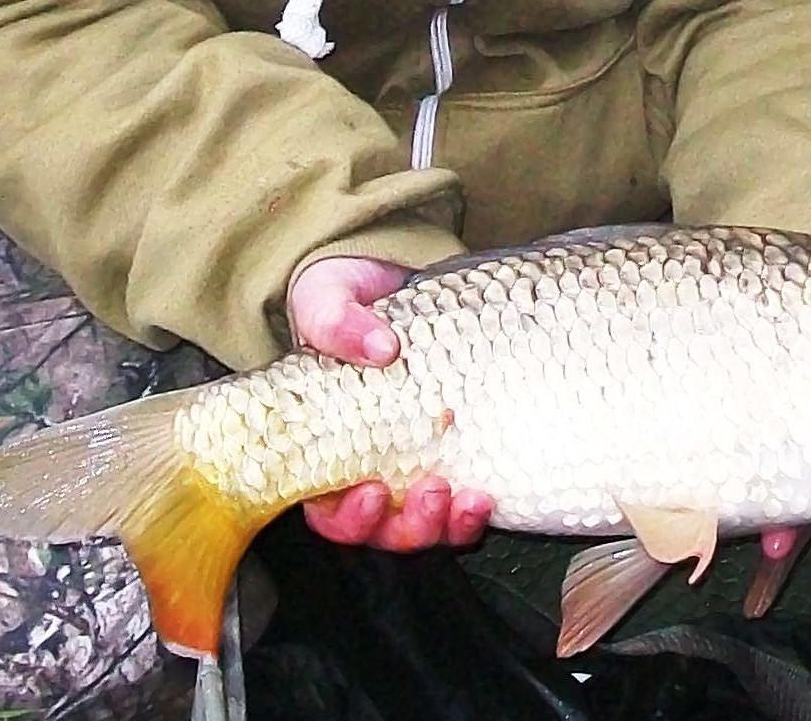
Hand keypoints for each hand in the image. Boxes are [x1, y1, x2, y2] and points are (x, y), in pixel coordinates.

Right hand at [288, 255, 495, 552]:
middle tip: (431, 490)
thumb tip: (378, 346)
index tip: (370, 491)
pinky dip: (472, 515)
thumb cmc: (343, 298)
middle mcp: (368, 467)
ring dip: (445, 527)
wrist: (389, 279)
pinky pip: (460, 507)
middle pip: (380, 531)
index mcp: (324, 445)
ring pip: (424, 528)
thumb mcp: (324, 297)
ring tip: (468, 499)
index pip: (325, 508)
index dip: (346, 517)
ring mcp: (414, 464)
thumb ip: (334, 319)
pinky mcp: (454, 454)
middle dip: (406, 527)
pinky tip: (486, 496)